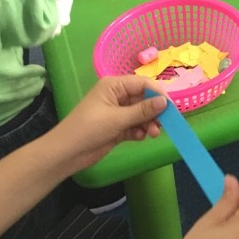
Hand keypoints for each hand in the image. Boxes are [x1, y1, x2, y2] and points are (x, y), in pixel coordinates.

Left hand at [51, 76, 165, 174]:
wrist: (66, 154)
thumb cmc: (88, 129)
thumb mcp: (117, 119)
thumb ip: (142, 110)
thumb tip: (165, 101)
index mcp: (115, 86)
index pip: (143, 84)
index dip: (158, 94)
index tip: (172, 108)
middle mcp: (117, 96)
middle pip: (144, 99)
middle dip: (154, 112)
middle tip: (163, 125)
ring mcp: (117, 112)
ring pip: (141, 114)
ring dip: (149, 123)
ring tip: (152, 134)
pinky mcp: (117, 127)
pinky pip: (135, 125)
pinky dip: (140, 131)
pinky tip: (140, 137)